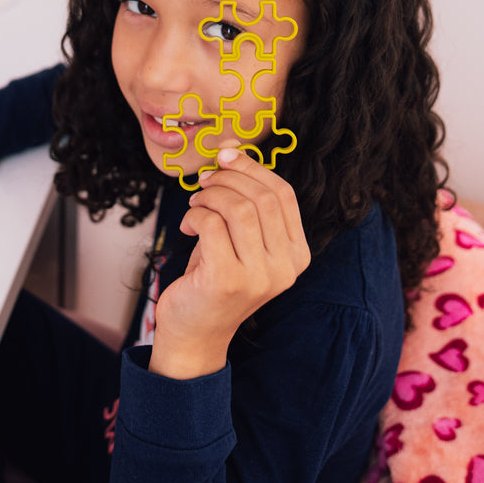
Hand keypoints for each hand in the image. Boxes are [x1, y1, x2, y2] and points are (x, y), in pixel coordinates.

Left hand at [149, 147, 310, 379]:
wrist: (195, 333)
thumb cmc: (215, 278)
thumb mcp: (239, 239)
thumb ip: (244, 200)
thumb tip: (231, 149)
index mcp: (296, 254)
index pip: (283, 195)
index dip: (253, 168)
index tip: (225, 157)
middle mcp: (285, 267)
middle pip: (262, 198)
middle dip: (228, 180)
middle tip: (204, 183)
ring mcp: (260, 277)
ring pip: (239, 208)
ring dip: (210, 196)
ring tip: (196, 204)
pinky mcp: (228, 280)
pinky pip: (211, 225)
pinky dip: (194, 215)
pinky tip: (187, 226)